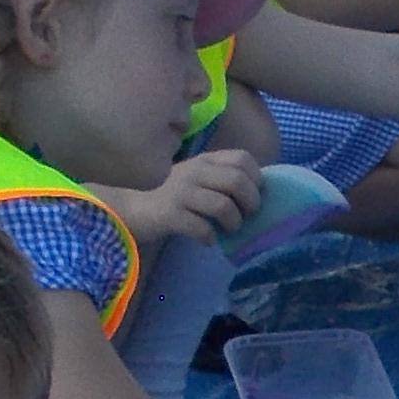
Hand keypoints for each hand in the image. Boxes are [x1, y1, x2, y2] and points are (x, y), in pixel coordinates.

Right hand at [113, 145, 260, 251]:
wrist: (138, 210)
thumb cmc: (178, 197)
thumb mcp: (201, 179)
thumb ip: (224, 179)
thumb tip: (260, 192)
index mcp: (205, 160)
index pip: (242, 158)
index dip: (256, 179)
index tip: (253, 196)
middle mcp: (194, 171)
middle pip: (237, 181)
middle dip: (250, 203)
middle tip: (247, 216)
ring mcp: (181, 192)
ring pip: (223, 206)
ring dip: (233, 223)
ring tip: (229, 230)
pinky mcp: (170, 214)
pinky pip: (202, 227)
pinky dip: (210, 237)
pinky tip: (208, 240)